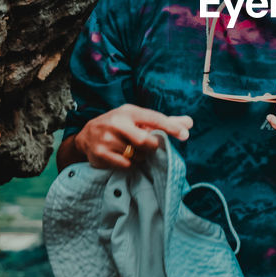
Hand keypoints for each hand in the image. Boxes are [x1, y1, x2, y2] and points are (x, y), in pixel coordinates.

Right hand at [76, 104, 192, 169]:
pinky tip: (123, 157)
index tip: (185, 135)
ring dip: (139, 156)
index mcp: (129, 111)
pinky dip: (129, 163)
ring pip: (137, 155)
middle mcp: (116, 123)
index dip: (170, 127)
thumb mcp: (137, 118)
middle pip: (145, 141)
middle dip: (152, 147)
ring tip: (131, 150)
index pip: (154, 118)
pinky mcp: (101, 154)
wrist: (86, 136)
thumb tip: (189, 122)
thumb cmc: (120, 126)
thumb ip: (163, 121)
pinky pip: (126, 164)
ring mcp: (107, 139)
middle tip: (149, 147)